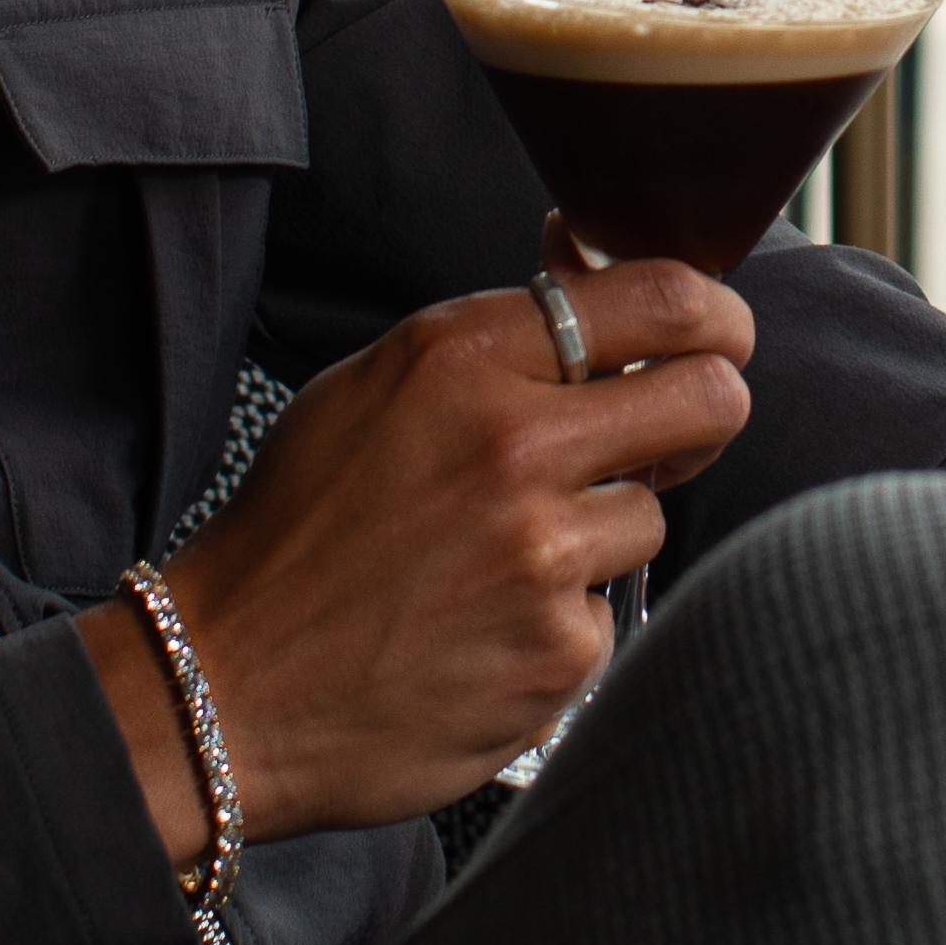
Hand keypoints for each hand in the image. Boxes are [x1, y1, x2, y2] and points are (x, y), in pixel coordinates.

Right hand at [82, 242, 754, 854]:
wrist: (225, 685)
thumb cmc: (300, 528)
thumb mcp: (375, 386)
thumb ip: (495, 334)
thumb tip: (589, 259)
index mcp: (463, 356)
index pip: (662, 298)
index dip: (716, 317)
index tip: (719, 339)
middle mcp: (514, 443)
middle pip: (710, 398)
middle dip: (706, 414)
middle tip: (668, 440)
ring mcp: (541, 553)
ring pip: (651, 517)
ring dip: (600, 536)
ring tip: (499, 562)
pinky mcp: (557, 653)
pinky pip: (607, 615)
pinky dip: (559, 626)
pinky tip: (482, 633)